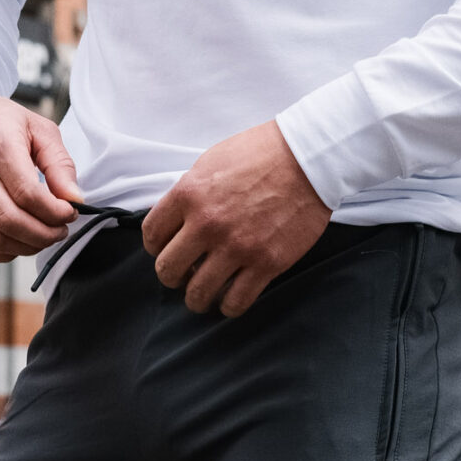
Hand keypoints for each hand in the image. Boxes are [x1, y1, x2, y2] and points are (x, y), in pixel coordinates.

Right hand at [0, 83, 78, 261]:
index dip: (55, 213)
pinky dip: (2, 253)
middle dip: (44, 235)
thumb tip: (74, 199)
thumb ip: (60, 163)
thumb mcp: (36, 128)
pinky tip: (16, 240)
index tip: (68, 213)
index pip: (28, 195)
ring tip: (40, 235)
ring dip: (26, 247)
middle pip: (11, 222)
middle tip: (58, 230)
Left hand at [142, 120, 330, 317]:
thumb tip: (175, 223)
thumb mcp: (212, 162)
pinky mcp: (265, 264)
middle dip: (173, 277)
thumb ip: (190, 193)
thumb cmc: (261, 154)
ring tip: (206, 292)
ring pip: (197, 295)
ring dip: (197, 298)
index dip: (156, 248)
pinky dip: (228, 306)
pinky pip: (234, 302)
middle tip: (185, 274)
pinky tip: (230, 297)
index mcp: (189, 194)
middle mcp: (208, 224)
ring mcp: (237, 247)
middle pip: (168, 271)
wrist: (308, 158)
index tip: (167, 249)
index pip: (152, 236)